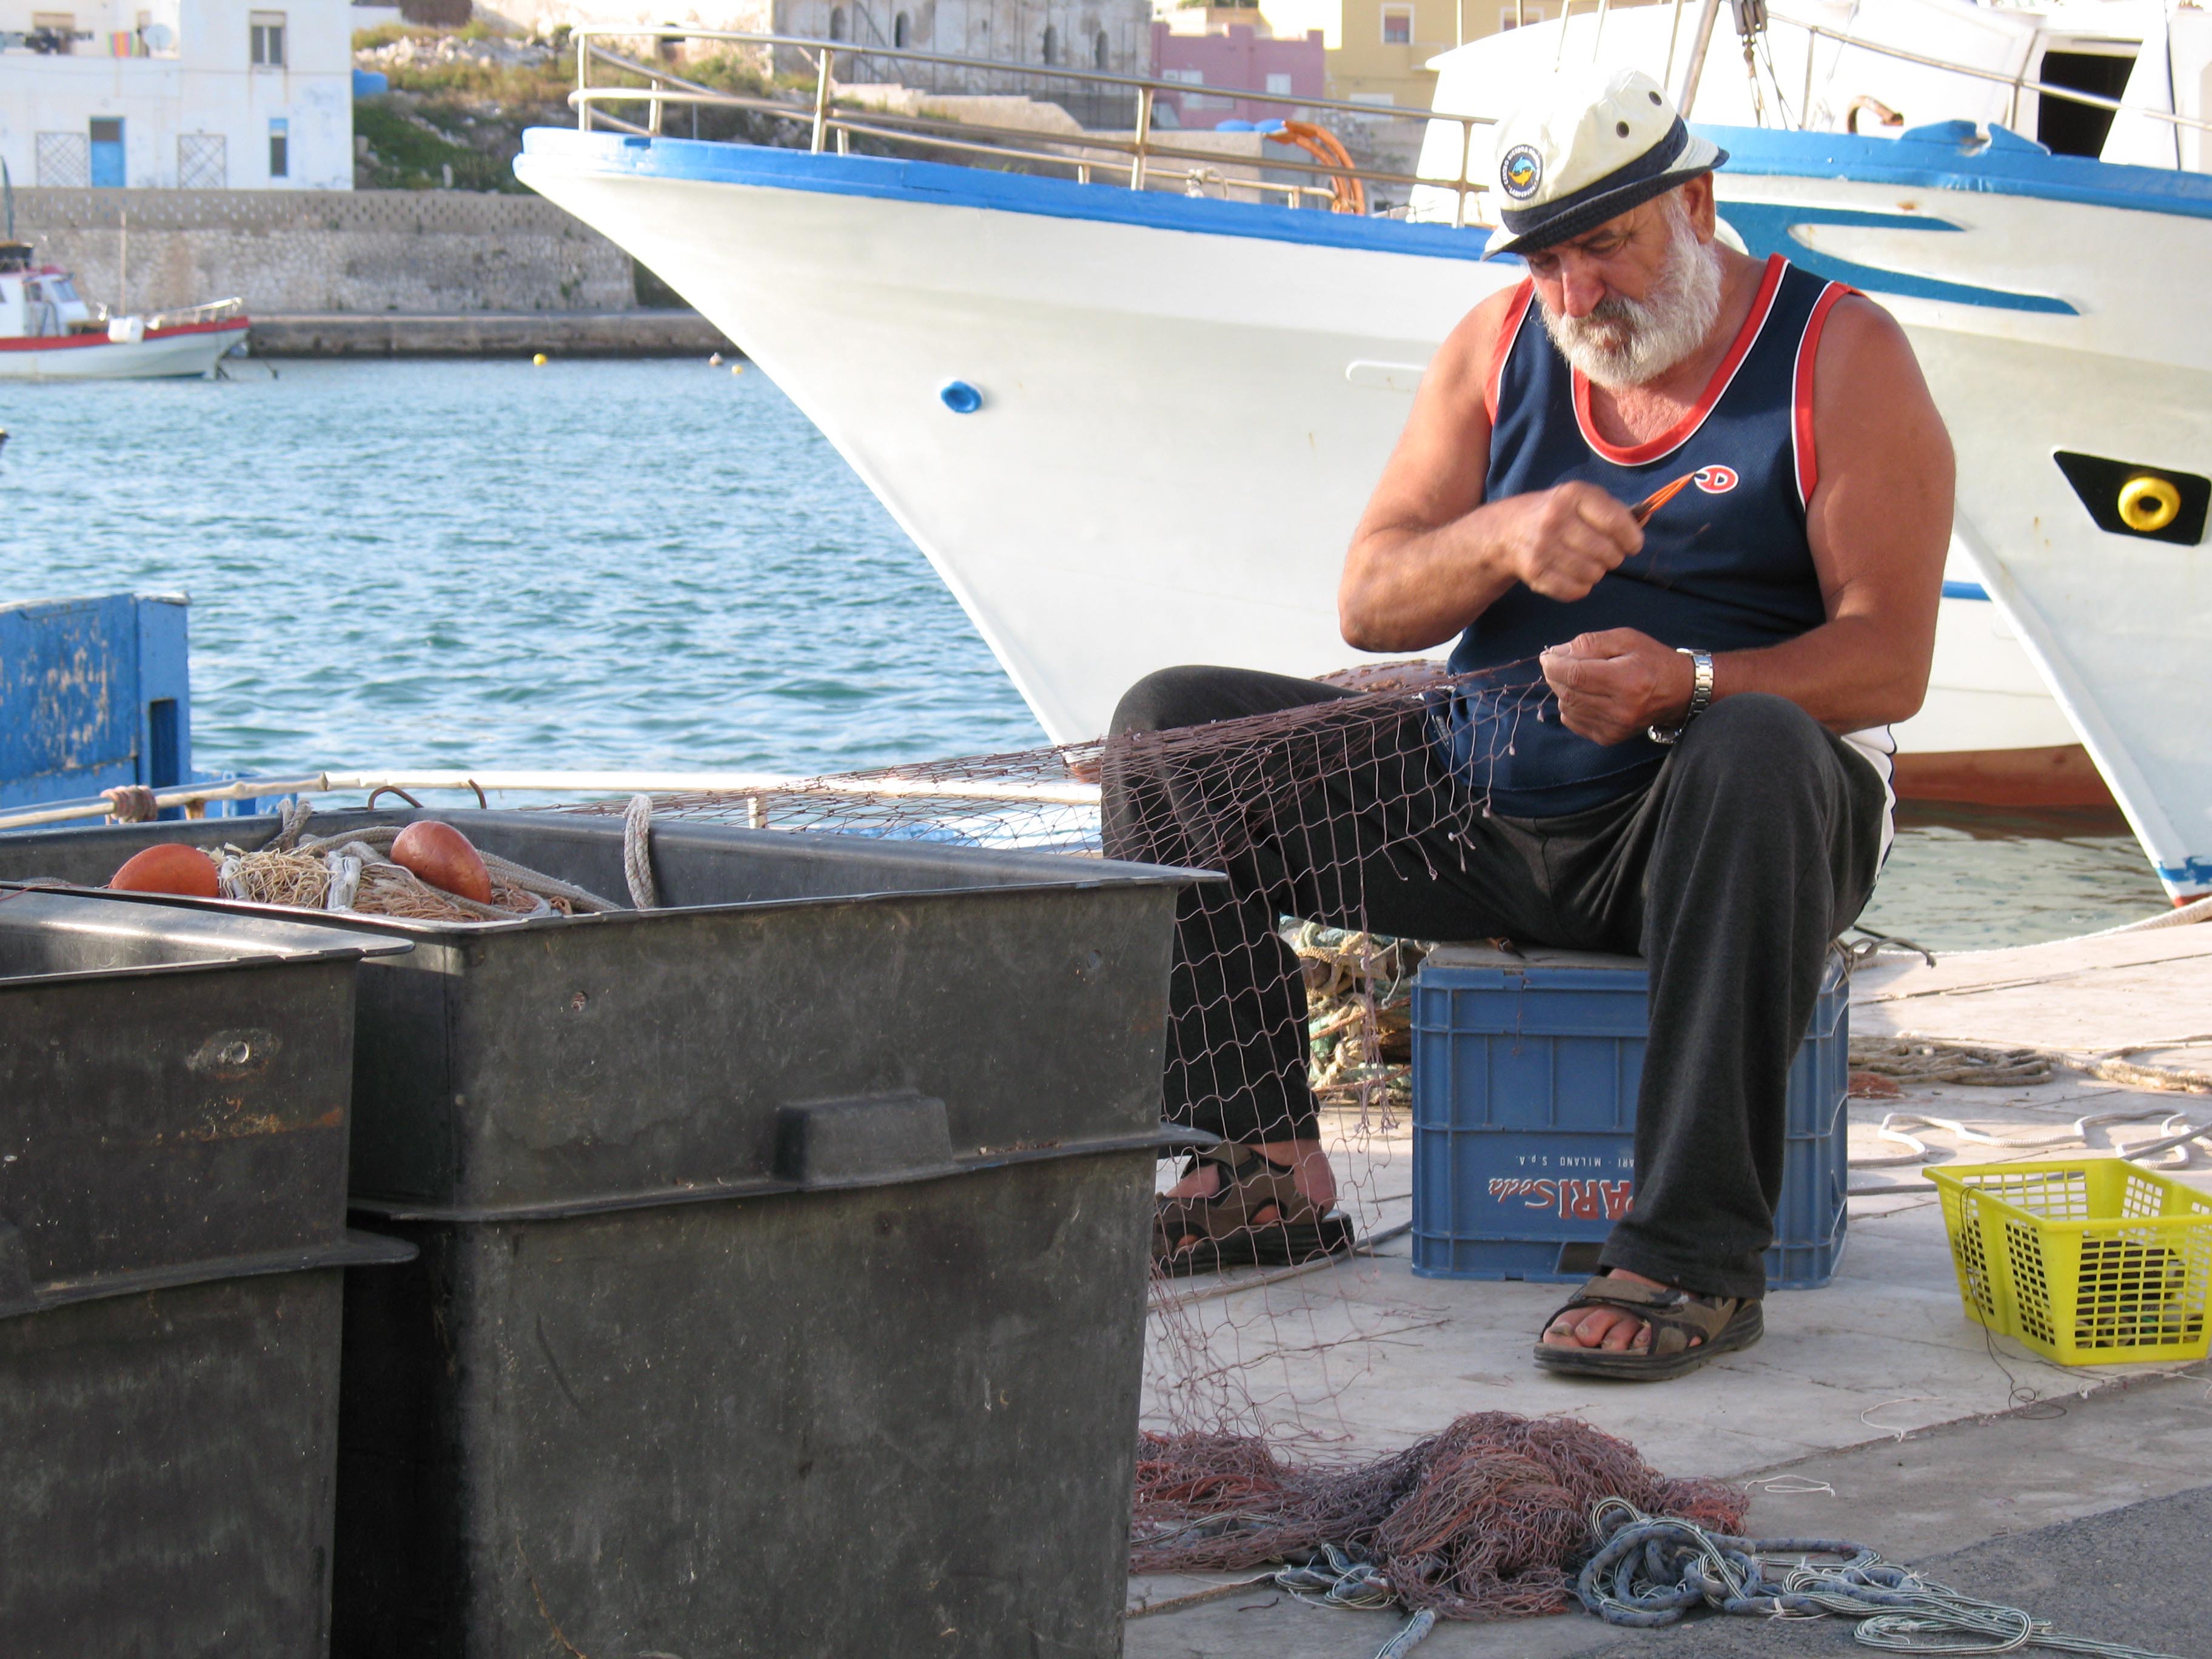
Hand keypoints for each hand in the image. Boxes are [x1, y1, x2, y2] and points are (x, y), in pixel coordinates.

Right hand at [1485, 483, 1642, 601]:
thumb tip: (1646, 518)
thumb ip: (1614, 511)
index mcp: (1573, 495)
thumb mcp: (1582, 500)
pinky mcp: (1534, 572)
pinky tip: (1574, 576)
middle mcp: (1555, 518)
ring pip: (1593, 575)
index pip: (1616, 522)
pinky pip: (1575, 591)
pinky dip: (1580, 588)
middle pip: (1607, 553)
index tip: (1632, 545)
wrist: (1507, 531)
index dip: (1631, 539)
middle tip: (1606, 555)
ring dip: (1596, 573)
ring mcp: (1542, 546)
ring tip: (1588, 564)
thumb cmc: (1557, 513)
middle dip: (1613, 558)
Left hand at [1540, 630, 1694, 745]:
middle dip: (1555, 676)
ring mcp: (1614, 727)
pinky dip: (1571, 706)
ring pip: (1567, 708)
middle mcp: (1620, 709)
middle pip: (1568, 693)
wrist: (1678, 692)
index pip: (1575, 675)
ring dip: (1563, 691)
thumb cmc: (1651, 660)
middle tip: (1559, 664)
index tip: (1548, 656)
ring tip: (1578, 678)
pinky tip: (1586, 695)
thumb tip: (1556, 653)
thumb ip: (1589, 643)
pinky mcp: (1609, 738)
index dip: (1554, 665)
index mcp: (1626, 680)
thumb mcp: (1625, 639)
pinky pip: (1573, 721)